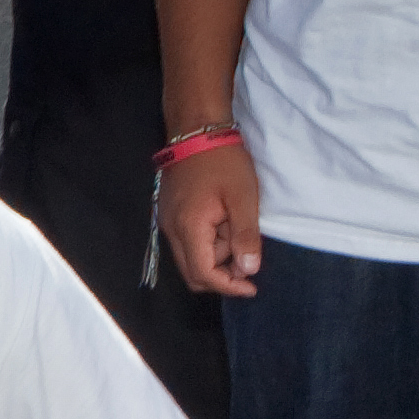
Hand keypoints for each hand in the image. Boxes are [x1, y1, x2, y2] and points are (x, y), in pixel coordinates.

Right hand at [158, 134, 261, 299]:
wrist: (196, 131)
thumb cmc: (224, 163)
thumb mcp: (243, 199)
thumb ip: (245, 237)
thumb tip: (248, 270)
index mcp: (189, 228)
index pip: (203, 274)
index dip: (228, 287)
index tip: (252, 286)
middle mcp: (171, 229)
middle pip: (192, 273)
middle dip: (221, 275)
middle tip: (246, 257)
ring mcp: (167, 221)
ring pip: (189, 258)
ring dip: (215, 256)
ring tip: (235, 228)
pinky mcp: (169, 213)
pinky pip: (185, 242)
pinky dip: (206, 244)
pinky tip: (222, 225)